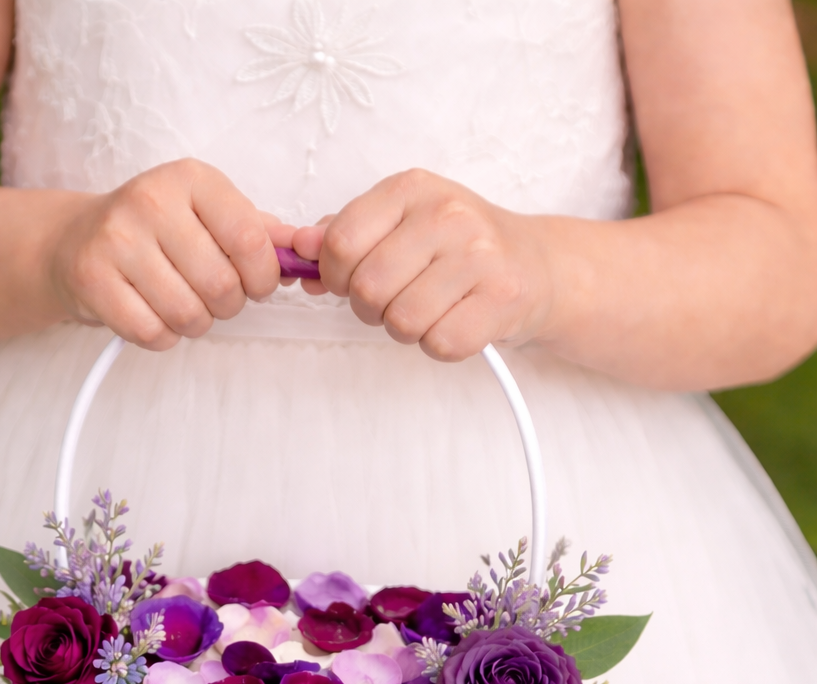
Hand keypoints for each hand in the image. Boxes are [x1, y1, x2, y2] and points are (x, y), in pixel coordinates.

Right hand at [48, 158, 294, 350]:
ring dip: (194, 323)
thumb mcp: (208, 215)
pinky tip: (151, 313)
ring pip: (189, 315)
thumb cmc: (155, 230)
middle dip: (227, 305)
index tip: (254, 283)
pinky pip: (152, 333)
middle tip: (210, 295)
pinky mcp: (92, 280)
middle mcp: (151, 201)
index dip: (263, 279)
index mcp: (191, 179)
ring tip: (179, 302)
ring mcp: (117, 240)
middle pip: (223, 287)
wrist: (74, 239)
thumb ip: (259, 233)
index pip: (252, 242)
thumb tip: (307, 251)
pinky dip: (161, 336)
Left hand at [290, 170, 555, 361]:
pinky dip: (438, 345)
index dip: (336, 275)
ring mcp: (479, 257)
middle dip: (371, 309)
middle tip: (395, 300)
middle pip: (367, 288)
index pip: (340, 243)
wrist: (536, 264)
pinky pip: (440, 344)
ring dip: (406, 330)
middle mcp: (447, 215)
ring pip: (401, 322)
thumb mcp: (400, 222)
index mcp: (412, 189)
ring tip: (428, 310)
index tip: (352, 280)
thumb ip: (344, 234)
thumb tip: (296, 247)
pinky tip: (453, 322)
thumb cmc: (457, 247)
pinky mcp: (502, 300)